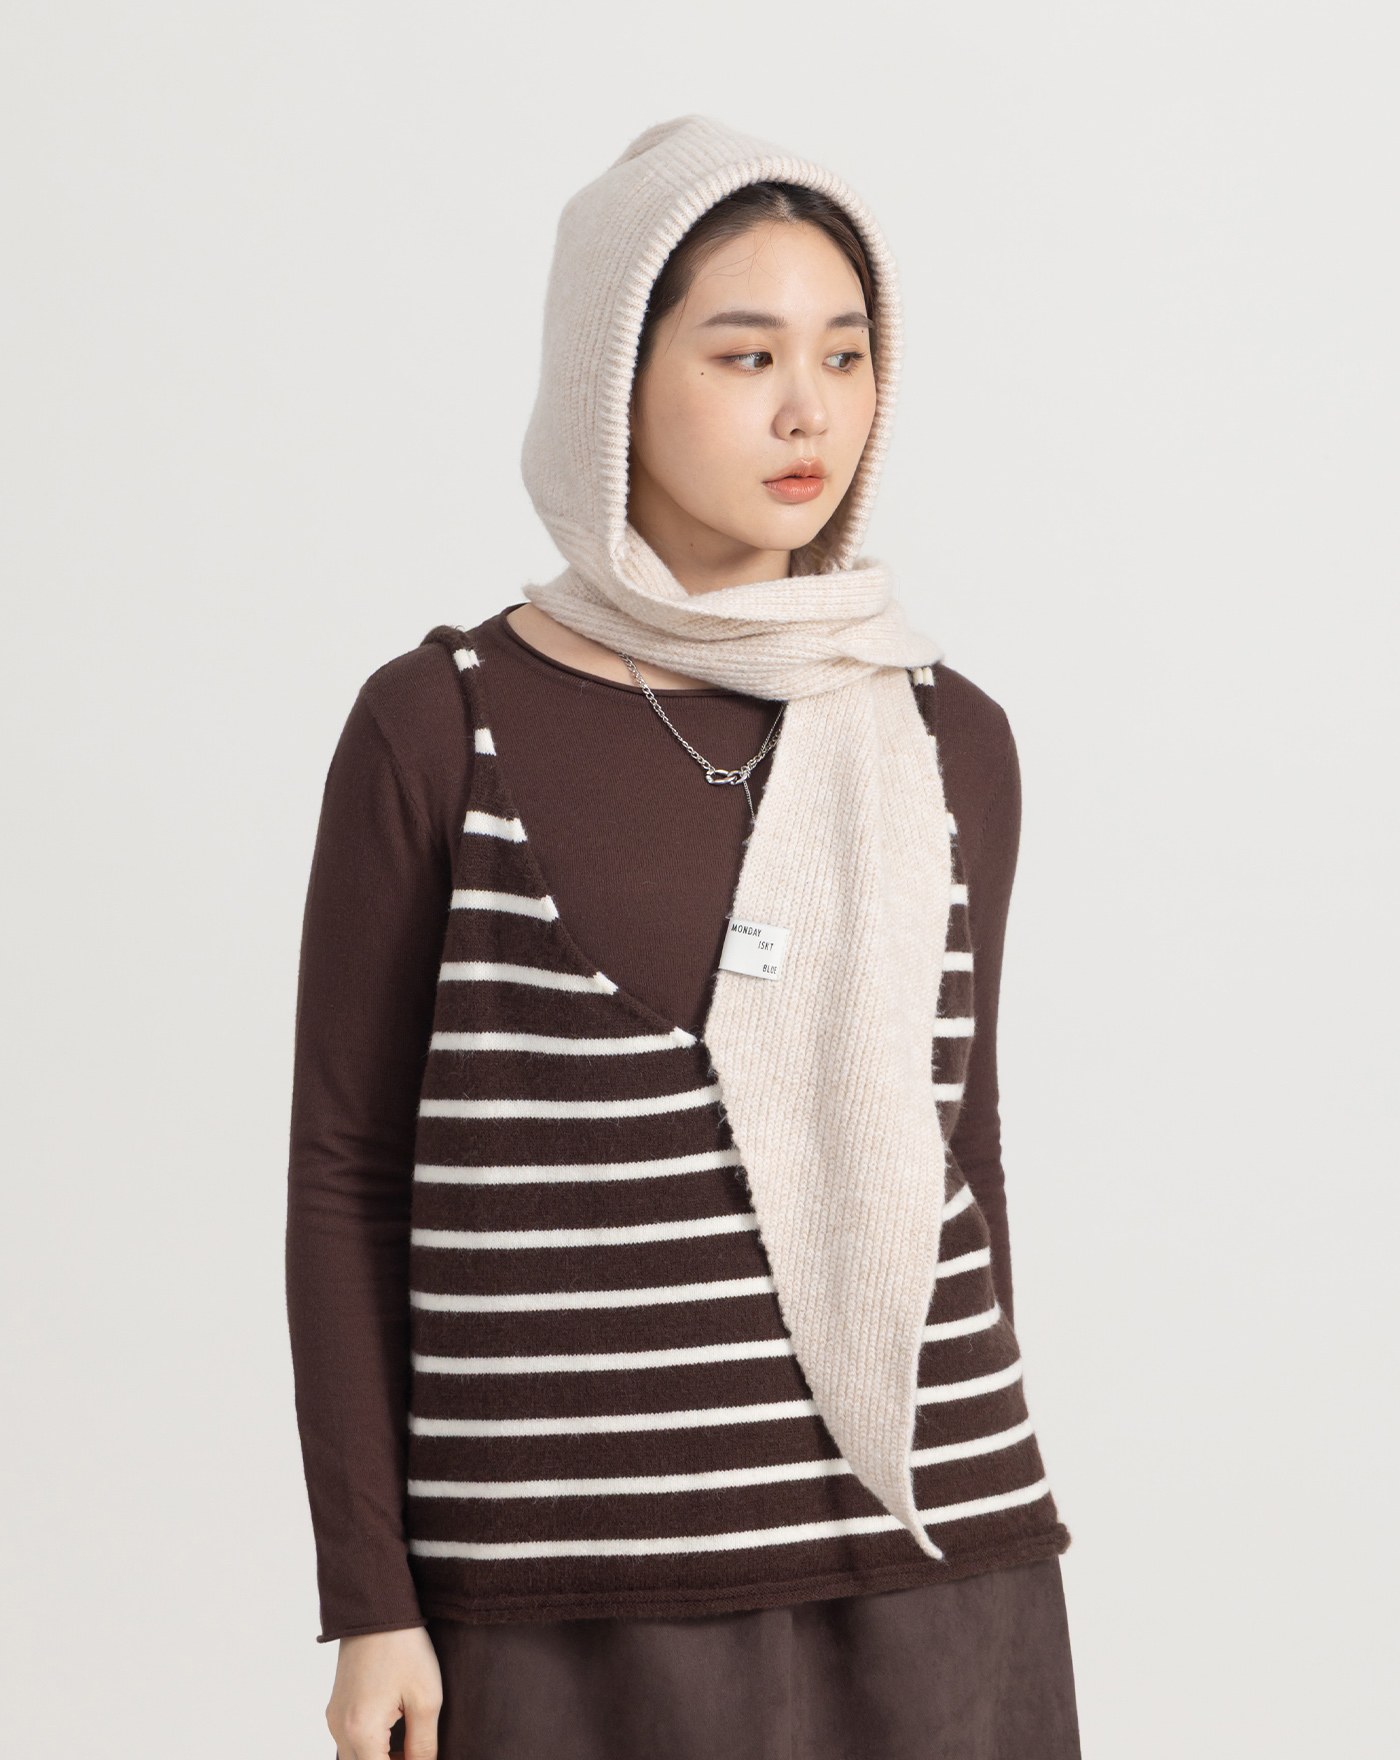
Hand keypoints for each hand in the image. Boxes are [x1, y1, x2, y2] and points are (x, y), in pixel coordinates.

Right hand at [326, 1625, 442, 1759]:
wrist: (375, 1606)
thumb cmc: (403, 1646)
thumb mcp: (425, 1698)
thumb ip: (423, 1745)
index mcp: (361, 1732)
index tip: (423, 1758)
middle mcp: (340, 1730)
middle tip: (417, 1753)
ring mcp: (334, 1719)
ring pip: (356, 1759)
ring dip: (380, 1758)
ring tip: (410, 1747)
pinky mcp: (336, 1707)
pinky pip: (351, 1742)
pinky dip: (371, 1747)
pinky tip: (395, 1733)